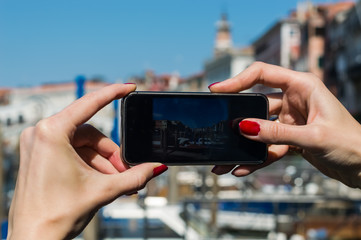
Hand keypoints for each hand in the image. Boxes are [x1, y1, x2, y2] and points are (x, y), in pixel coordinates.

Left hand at [7, 84, 167, 238]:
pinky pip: (72, 152)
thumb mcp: (102, 191)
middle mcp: (40, 133)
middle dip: (111, 154)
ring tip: (117, 183)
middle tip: (127, 172)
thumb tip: (156, 166)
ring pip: (83, 144)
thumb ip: (134, 176)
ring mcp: (38, 144)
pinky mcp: (39, 155)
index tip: (130, 87)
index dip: (113, 93)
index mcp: (51, 133)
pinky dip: (89, 164)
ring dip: (102, 163)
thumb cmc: (55, 215)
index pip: (90, 103)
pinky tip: (101, 181)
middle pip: (90, 134)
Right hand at [210, 62, 360, 188]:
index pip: (262, 74)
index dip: (237, 80)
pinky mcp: (290, 139)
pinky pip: (267, 147)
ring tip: (224, 159)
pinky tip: (242, 169)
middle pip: (256, 104)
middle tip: (217, 128)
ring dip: (243, 145)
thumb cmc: (352, 143)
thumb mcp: (313, 136)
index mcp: (303, 86)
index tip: (217, 90)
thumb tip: (244, 127)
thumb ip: (277, 133)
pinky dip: (256, 158)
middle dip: (236, 118)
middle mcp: (294, 100)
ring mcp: (291, 121)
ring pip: (259, 130)